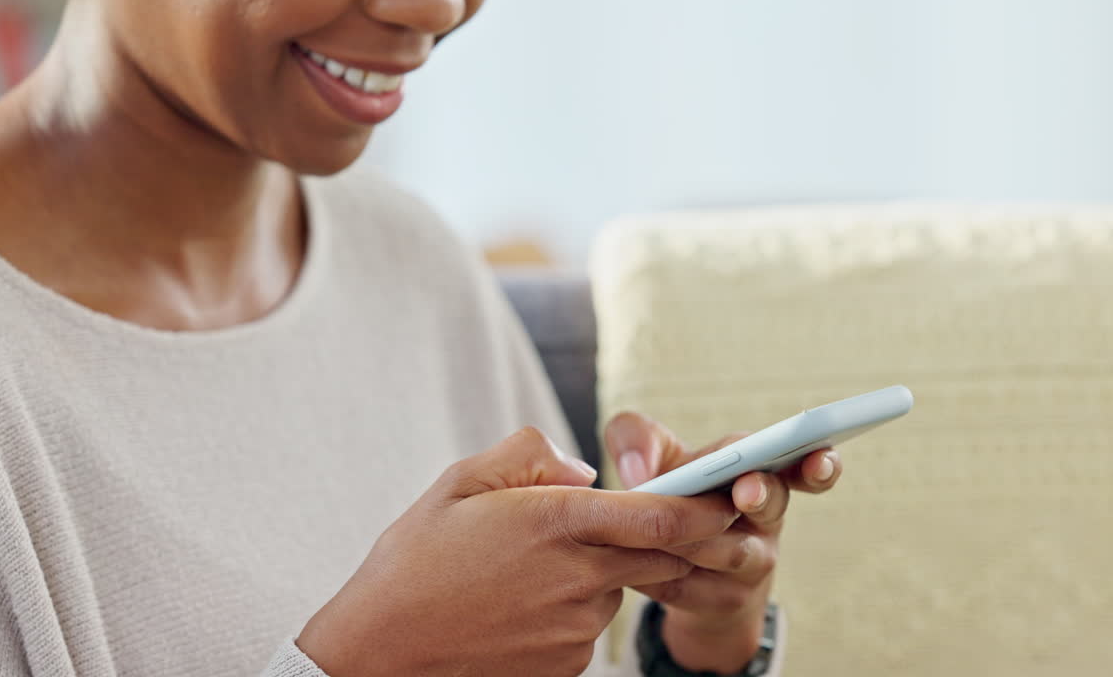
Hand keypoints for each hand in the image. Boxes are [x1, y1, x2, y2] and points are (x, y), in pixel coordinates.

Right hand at [297, 427, 741, 676]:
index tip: (729, 490)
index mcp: (557, 522)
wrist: (383, 652)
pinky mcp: (569, 663)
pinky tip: (524, 603)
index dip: (707, 503)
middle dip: (683, 537)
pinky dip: (577, 605)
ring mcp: (577, 628)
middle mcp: (579, 577)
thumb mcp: (460, 483)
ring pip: (622, 587)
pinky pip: (592, 623)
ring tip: (536, 565)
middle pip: (663, 555)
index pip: (662, 515)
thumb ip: (531, 457)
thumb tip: (583, 469)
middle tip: (667, 523)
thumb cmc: (414, 562)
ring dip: (609, 571)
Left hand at [605, 412, 842, 673]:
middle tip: (746, 492)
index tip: (818, 459)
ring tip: (662, 527)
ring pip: (730, 552)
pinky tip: (630, 560)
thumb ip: (639, 437)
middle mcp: (765, 518)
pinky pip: (688, 586)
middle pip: (771, 505)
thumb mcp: (653, 459)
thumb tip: (637, 469)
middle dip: (760, 495)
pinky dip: (657, 571)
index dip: (816, 463)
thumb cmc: (673, 497)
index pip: (801, 465)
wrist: (674, 570)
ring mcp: (750, 565)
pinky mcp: (719, 601)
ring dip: (695, 537)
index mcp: (759, 472)